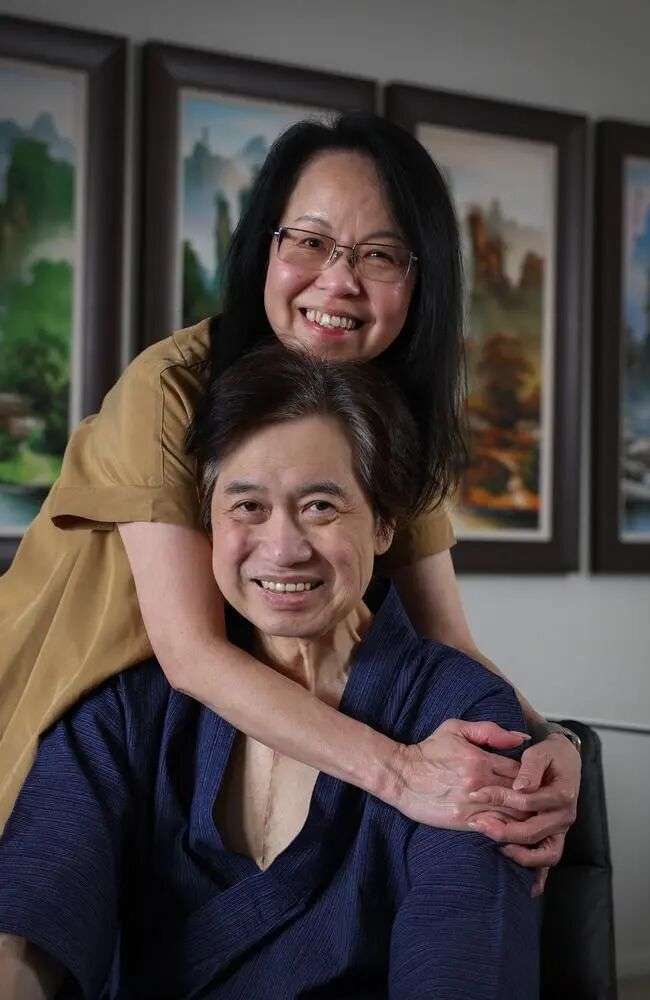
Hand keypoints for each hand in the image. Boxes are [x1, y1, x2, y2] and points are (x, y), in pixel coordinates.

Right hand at [388, 719, 530, 828]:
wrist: (401, 775)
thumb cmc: (429, 751)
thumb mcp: (456, 729)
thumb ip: (490, 731)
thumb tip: (521, 737)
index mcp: (482, 759)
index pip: (521, 770)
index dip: (535, 777)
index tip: (541, 781)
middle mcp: (480, 783)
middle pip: (522, 794)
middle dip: (537, 800)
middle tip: (548, 803)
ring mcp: (473, 804)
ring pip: (513, 815)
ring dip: (528, 818)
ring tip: (539, 819)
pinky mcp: (464, 821)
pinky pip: (495, 829)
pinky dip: (510, 831)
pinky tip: (520, 833)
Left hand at [466, 733, 580, 893]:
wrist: (565, 760)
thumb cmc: (549, 755)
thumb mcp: (540, 752)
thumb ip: (530, 767)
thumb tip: (520, 787)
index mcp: (562, 793)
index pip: (527, 801)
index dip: (500, 798)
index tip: (476, 794)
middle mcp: (565, 816)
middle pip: (533, 831)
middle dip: (503, 830)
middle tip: (478, 824)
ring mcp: (561, 830)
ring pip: (544, 854)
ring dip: (519, 855)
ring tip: (495, 847)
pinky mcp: (555, 837)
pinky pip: (548, 861)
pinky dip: (539, 875)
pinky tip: (528, 889)